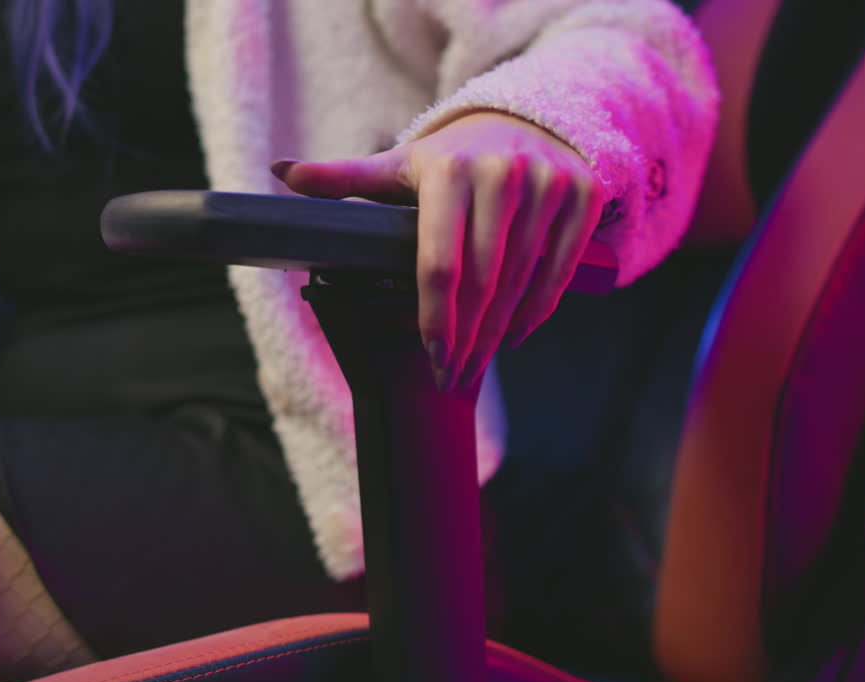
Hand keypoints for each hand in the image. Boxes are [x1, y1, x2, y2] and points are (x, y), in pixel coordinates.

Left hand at [273, 111, 604, 390]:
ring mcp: (549, 183)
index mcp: (449, 170)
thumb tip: (281, 173)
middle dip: (465, 337)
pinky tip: (512, 338)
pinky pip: (558, 270)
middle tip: (450, 377)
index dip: (434, 317)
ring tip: (474, 367)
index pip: (439, 262)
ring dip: (498, 333)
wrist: (522, 121)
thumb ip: (342, 178)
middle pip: (482, 281)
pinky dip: (536, 311)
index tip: (431, 357)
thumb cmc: (447, 160)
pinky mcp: (582, 195)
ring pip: (522, 281)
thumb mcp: (396, 166)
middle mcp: (503, 173)